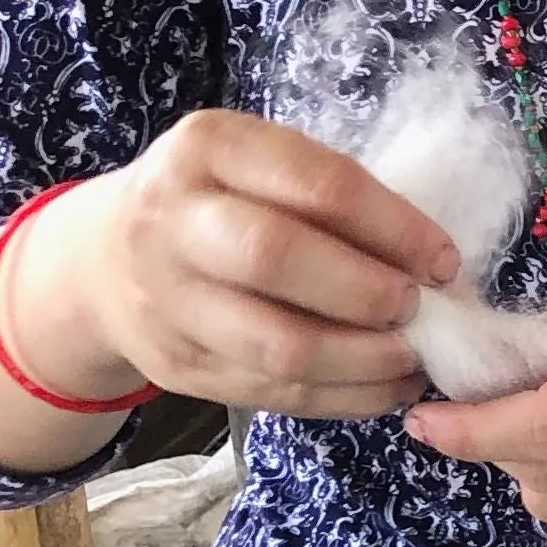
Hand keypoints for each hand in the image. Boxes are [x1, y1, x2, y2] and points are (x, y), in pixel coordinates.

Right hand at [51, 112, 453, 414]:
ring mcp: (167, 300)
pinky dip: (347, 397)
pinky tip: (387, 386)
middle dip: (367, 291)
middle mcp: (172, 220)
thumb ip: (331, 198)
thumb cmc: (221, 203)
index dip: (394, 228)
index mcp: (208, 149)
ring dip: (365, 360)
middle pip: (277, 259)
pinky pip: (276, 394)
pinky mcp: (177, 367)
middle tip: (417, 308)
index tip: (442, 261)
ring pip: (279, 346)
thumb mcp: (260, 168)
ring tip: (412, 357)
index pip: (316, 186)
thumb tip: (434, 262)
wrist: (104, 262)